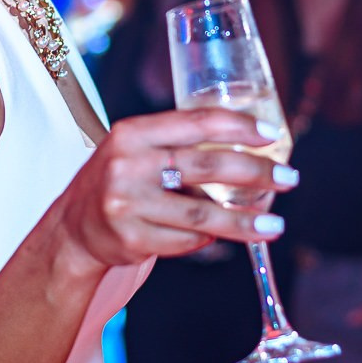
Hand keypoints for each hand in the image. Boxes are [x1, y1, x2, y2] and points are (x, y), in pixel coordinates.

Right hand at [54, 107, 291, 269]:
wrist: (72, 230)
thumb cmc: (116, 181)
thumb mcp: (135, 148)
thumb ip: (178, 142)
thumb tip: (246, 143)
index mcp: (133, 132)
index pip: (198, 122)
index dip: (240, 127)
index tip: (272, 137)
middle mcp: (128, 165)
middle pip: (208, 166)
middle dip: (256, 173)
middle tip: (289, 178)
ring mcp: (128, 204)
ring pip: (203, 213)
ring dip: (244, 221)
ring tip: (274, 227)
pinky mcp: (132, 239)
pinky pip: (186, 240)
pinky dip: (208, 238)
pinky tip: (220, 236)